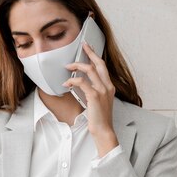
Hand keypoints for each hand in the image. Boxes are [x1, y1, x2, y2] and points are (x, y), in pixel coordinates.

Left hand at [63, 41, 118, 155]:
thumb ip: (91, 90)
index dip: (95, 56)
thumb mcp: (97, 101)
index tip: (88, 48)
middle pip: (99, 63)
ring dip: (77, 66)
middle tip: (82, 46)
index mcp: (109, 87)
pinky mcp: (95, 96)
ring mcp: (102, 91)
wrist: (103, 130)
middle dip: (89, 53)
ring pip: (90, 70)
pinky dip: (72, 81)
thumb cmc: (99, 118)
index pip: (103, 66)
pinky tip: (66, 84)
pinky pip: (82, 83)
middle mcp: (108, 86)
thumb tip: (78, 82)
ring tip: (68, 68)